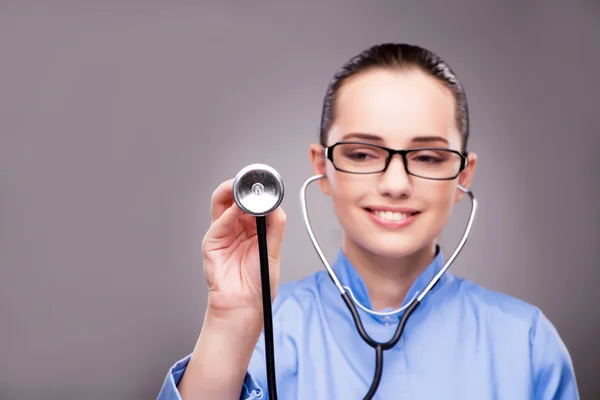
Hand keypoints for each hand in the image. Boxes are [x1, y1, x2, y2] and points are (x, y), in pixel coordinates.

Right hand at [201, 178, 286, 315]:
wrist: (245, 304)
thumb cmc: (258, 282)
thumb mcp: (272, 249)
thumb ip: (274, 225)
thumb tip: (274, 203)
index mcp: (252, 228)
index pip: (252, 201)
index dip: (258, 191)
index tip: (266, 183)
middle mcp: (236, 227)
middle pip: (234, 197)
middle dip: (243, 186)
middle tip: (253, 182)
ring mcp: (222, 233)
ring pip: (222, 203)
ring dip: (232, 192)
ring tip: (243, 190)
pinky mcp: (212, 242)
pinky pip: (219, 222)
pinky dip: (228, 213)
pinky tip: (237, 211)